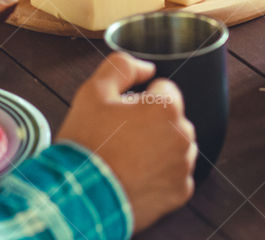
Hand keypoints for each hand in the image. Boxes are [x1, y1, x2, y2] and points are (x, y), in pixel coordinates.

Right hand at [57, 53, 196, 232]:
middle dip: (151, 122)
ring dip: (158, 147)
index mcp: (167, 108)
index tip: (122, 114)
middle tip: (120, 137)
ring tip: (126, 158)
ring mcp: (183, 166)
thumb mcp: (93, 91)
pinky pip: (174, 174)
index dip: (140, 98)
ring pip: (174, 145)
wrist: (81, 197)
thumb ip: (122, 67)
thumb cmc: (87, 144)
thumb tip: (146, 68)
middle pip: (171, 118)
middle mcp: (183, 136)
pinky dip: (159, 174)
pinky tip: (135, 176)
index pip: (164, 89)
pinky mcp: (180, 192)